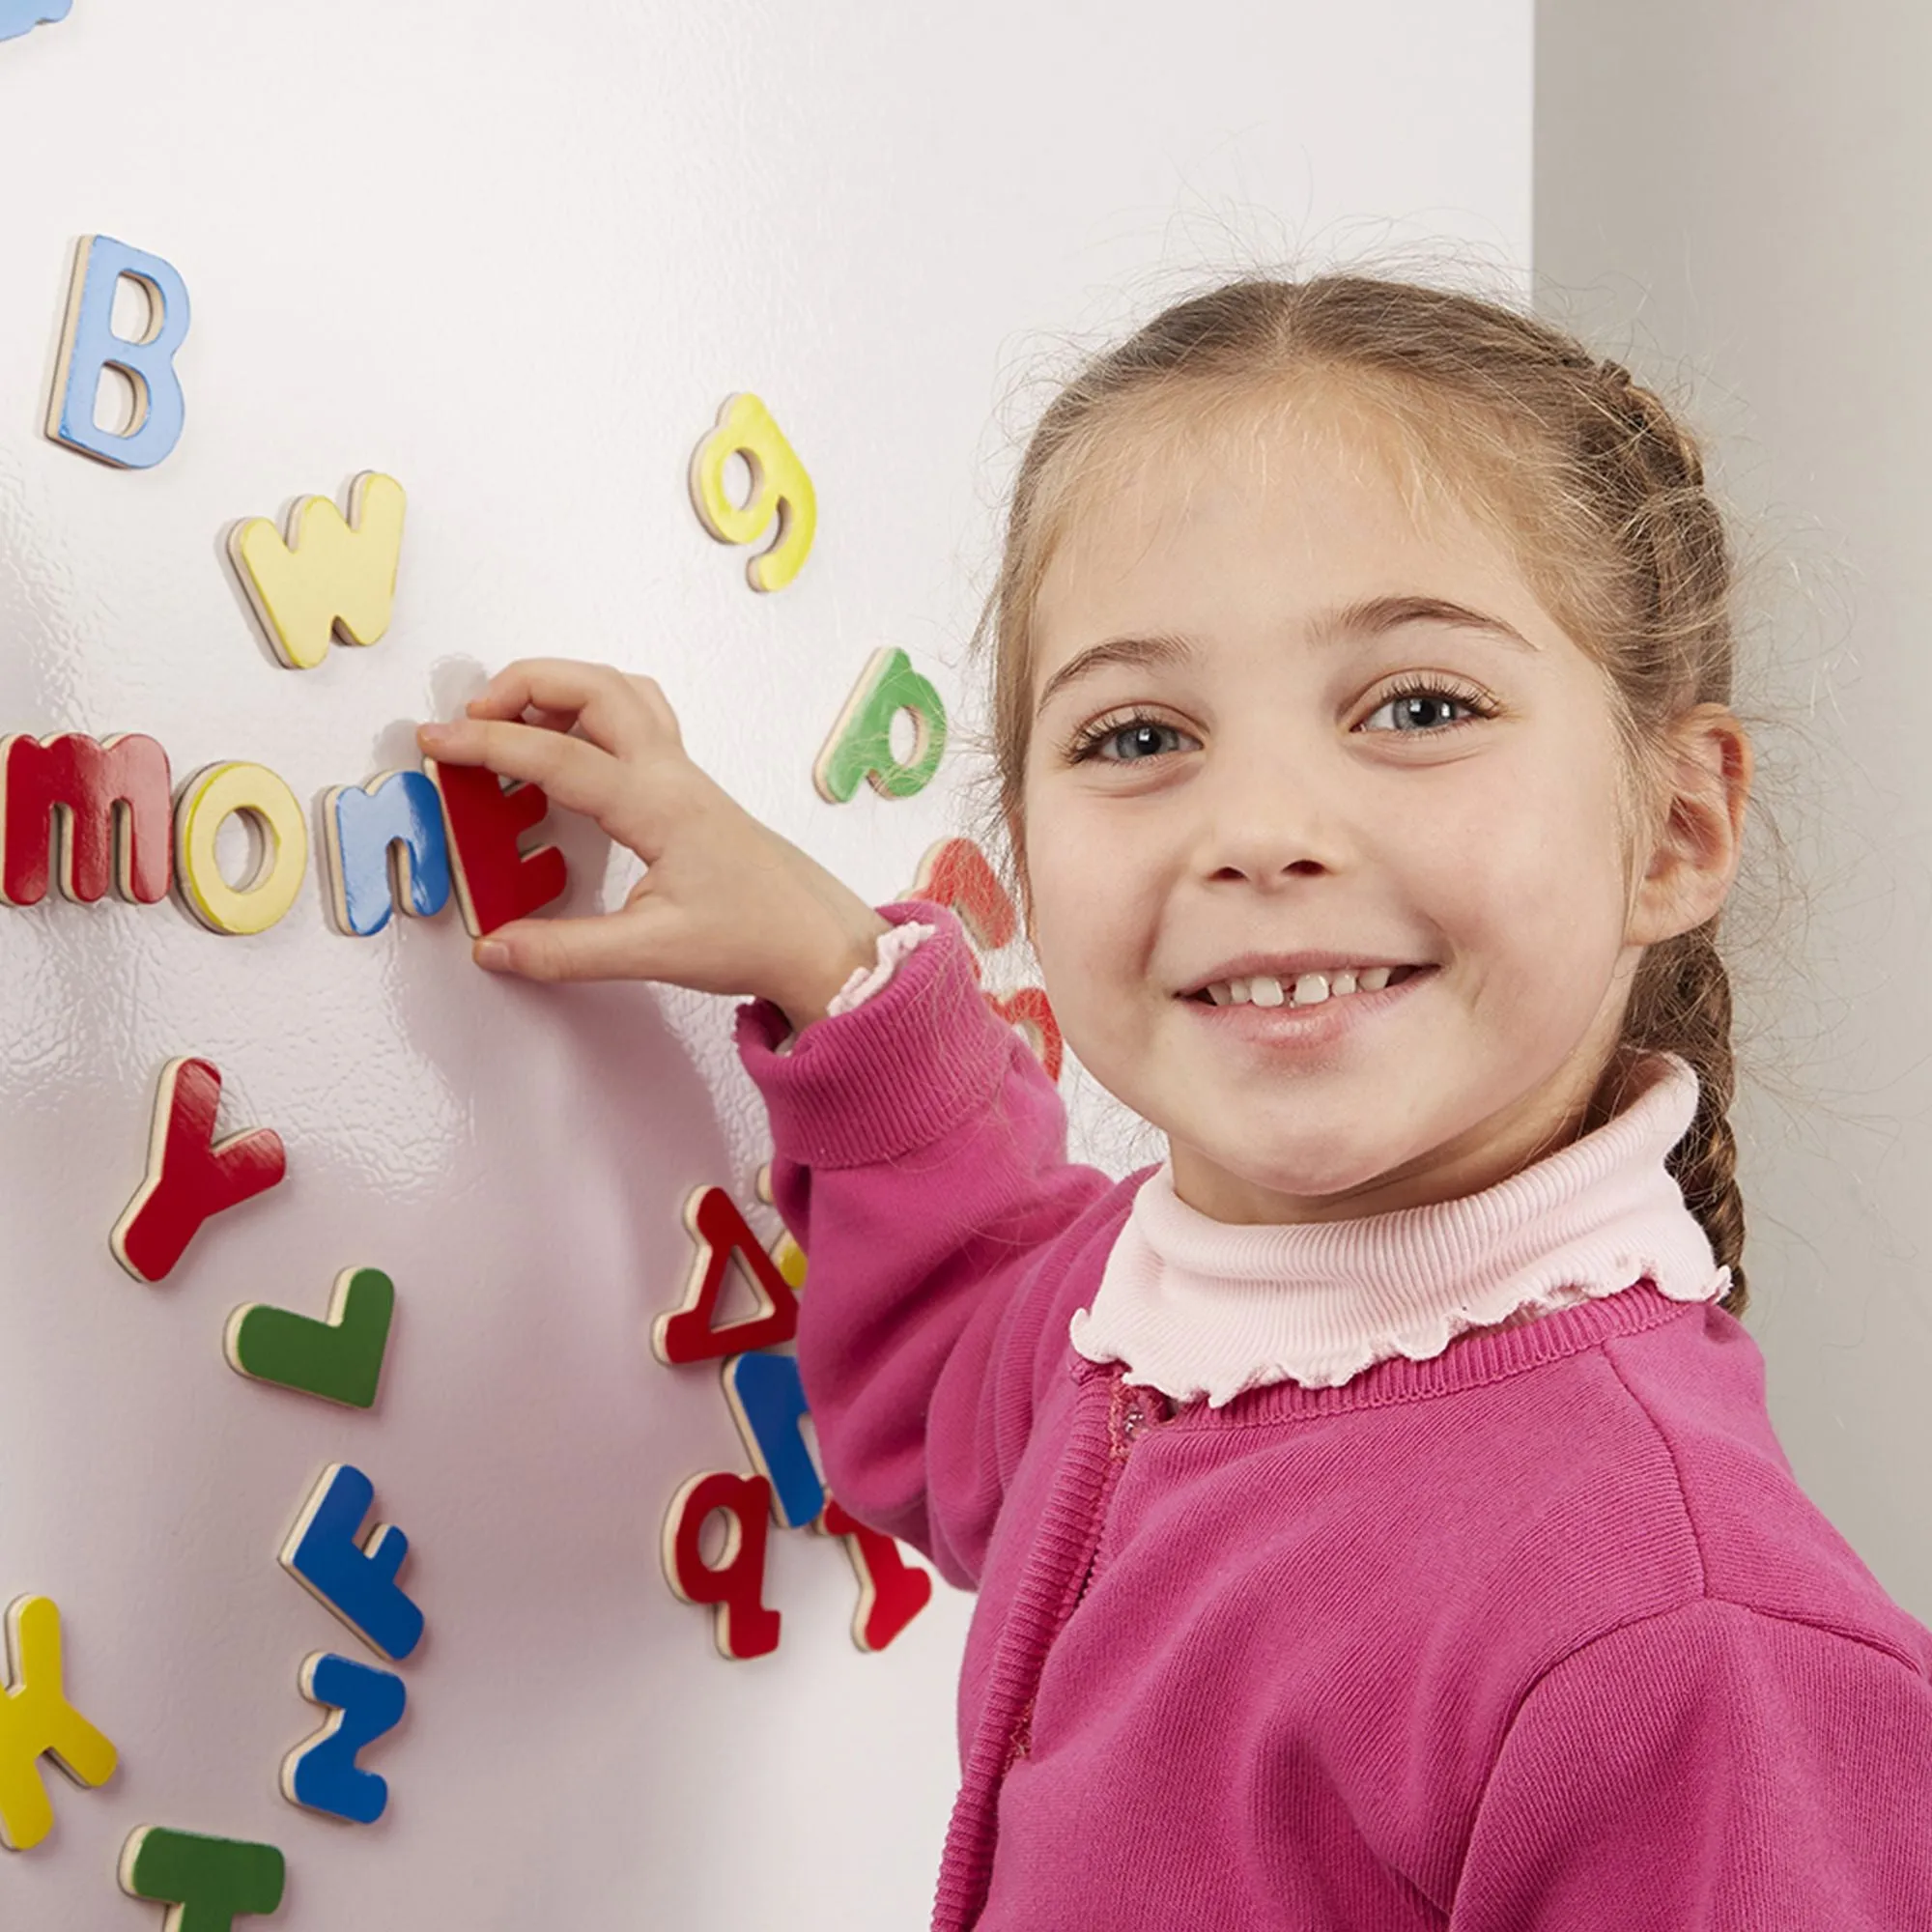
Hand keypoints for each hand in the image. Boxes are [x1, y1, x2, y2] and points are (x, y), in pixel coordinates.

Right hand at [416, 659, 890, 1029]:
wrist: (818, 939)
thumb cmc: (755, 935)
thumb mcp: (651, 952)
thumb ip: (565, 952)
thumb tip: (495, 946)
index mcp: (659, 805)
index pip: (558, 755)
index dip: (488, 745)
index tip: (438, 741)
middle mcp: (671, 774)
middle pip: (595, 686)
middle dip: (524, 683)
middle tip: (472, 717)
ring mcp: (683, 773)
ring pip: (621, 691)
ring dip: (561, 688)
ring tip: (510, 721)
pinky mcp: (688, 787)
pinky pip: (637, 718)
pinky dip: (591, 711)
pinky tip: (566, 746)